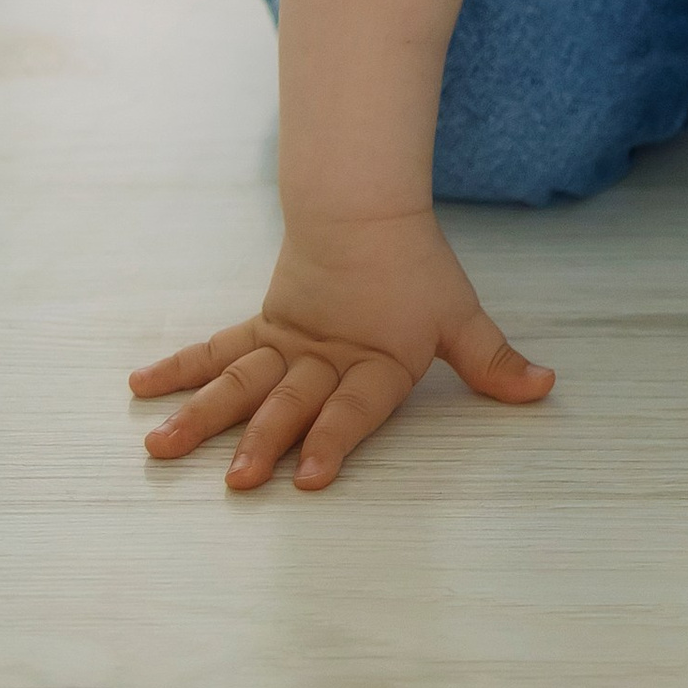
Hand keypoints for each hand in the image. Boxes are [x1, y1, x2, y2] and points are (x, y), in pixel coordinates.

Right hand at [130, 212, 551, 492]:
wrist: (365, 208)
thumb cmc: (416, 270)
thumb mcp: (459, 316)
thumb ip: (492, 362)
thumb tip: (546, 389)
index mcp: (375, 362)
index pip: (354, 408)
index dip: (334, 440)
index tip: (310, 478)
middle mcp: (324, 360)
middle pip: (291, 402)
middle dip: (263, 442)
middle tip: (235, 479)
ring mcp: (286, 346)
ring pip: (241, 382)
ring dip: (201, 415)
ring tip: (159, 448)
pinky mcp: (262, 331)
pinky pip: (216, 351)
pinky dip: (179, 369)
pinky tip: (141, 390)